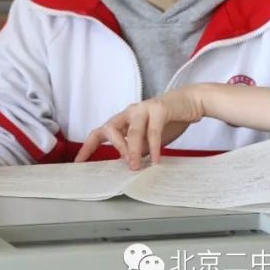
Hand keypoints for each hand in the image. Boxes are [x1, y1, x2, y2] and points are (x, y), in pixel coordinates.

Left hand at [74, 86, 205, 168]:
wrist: (190, 102)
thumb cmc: (167, 121)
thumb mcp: (148, 140)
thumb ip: (137, 149)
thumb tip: (127, 166)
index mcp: (123, 120)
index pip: (100, 132)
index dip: (88, 146)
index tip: (80, 162)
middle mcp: (129, 113)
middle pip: (110, 128)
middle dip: (113, 148)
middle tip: (123, 166)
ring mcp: (143, 109)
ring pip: (131, 131)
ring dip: (132, 150)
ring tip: (135, 167)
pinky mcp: (159, 109)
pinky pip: (153, 130)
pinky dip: (154, 146)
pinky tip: (155, 159)